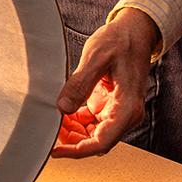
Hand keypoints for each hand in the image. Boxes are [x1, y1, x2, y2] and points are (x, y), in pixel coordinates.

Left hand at [51, 8, 160, 157]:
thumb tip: (63, 107)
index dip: (77, 150)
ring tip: (51, 122)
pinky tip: (62, 114)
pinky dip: (76, 122)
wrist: (134, 32)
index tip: (55, 150)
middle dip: (71, 141)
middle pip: (96, 142)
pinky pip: (92, 123)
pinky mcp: (110, 106)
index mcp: (128, 107)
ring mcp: (118, 111)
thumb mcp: (96, 57)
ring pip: (93, 134)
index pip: (102, 141)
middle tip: (47, 133)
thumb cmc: (120, 41)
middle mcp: (126, 114)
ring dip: (72, 132)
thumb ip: (80, 83)